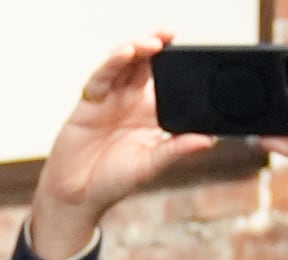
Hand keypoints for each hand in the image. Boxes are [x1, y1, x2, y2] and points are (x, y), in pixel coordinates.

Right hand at [26, 31, 221, 259]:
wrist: (78, 197)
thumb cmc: (112, 182)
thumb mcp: (151, 165)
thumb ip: (177, 149)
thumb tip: (210, 139)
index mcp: (149, 114)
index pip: (165, 80)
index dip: (175, 64)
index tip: (190, 52)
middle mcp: (130, 102)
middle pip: (145, 64)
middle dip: (157, 46)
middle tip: (170, 35)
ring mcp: (109, 99)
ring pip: (124, 64)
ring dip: (137, 49)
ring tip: (153, 43)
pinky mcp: (89, 102)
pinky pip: (102, 76)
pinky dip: (113, 63)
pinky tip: (126, 54)